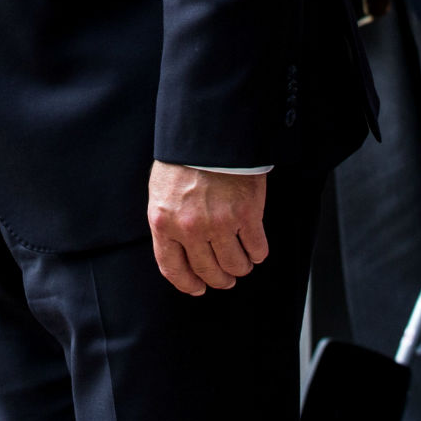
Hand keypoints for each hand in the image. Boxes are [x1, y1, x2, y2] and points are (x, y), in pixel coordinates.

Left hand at [148, 163, 269, 296]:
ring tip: (244, 261)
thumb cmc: (184, 158)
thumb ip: (169, 222)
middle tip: (227, 278)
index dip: (188, 284)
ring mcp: (219, 223)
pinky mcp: (246, 215)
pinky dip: (258, 253)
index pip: (173, 269)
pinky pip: (257, 249)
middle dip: (220, 280)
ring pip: (235, 266)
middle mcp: (190, 228)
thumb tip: (181, 251)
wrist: (209, 132)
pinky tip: (256, 247)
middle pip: (208, 272)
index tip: (198, 288)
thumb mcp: (161, 191)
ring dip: (241, 268)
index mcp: (163, 222)